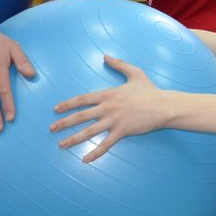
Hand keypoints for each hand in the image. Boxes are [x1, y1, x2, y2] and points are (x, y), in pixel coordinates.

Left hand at [49, 55, 163, 161]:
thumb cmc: (150, 90)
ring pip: (88, 132)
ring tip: (61, 145)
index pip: (82, 99)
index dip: (67, 104)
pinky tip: (85, 160)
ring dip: (73, 139)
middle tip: (51, 128)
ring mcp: (114, 121)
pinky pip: (105, 145)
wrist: (163, 106)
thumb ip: (119, 64)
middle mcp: (107, 107)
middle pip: (80, 116)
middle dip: (64, 122)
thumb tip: (106, 56)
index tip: (56, 109)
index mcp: (108, 94)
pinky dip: (94, 153)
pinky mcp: (122, 132)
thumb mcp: (135, 73)